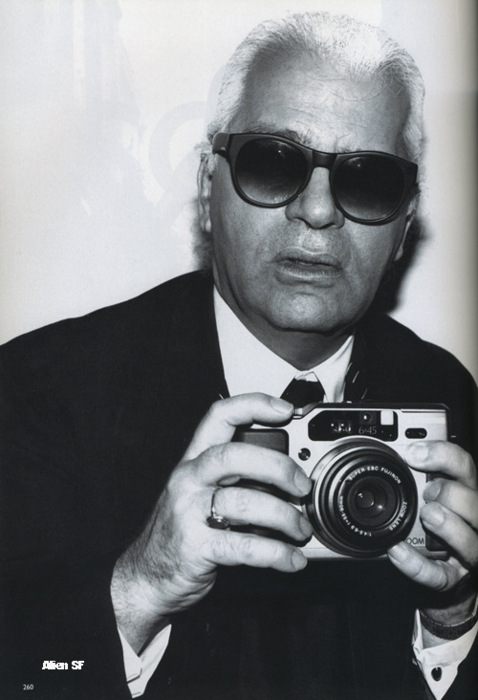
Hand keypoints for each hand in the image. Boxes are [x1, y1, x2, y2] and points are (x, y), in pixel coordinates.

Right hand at [111, 393, 311, 650]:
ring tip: (300, 528)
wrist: (147, 576)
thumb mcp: (203, 491)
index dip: (252, 405)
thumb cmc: (183, 530)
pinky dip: (276, 553)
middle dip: (276, 467)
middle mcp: (189, 481)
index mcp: (194, 461)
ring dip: (284, 516)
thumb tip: (291, 471)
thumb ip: (237, 477)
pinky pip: (243, 547)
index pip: (219, 416)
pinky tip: (291, 558)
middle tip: (301, 485)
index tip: (285, 410)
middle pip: (232, 456)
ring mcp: (189, 513)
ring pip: (242, 503)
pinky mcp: (196, 548)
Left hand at [388, 441, 477, 626]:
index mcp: (466, 494)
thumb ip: (418, 476)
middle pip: (475, 503)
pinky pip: (439, 576)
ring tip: (428, 516)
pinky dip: (417, 565)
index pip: (465, 467)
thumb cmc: (436, 528)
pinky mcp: (452, 580)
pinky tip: (397, 551)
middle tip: (428, 491)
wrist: (444, 578)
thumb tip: (391, 455)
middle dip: (451, 493)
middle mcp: (473, 523)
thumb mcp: (432, 496)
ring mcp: (467, 554)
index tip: (413, 453)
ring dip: (449, 526)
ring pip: (472, 543)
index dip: (442, 455)